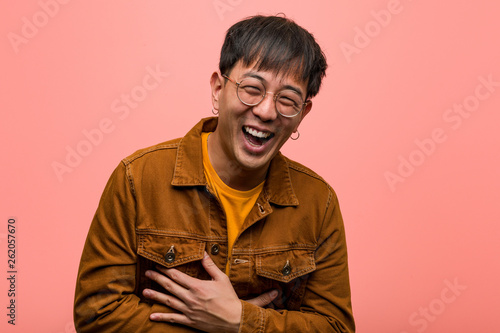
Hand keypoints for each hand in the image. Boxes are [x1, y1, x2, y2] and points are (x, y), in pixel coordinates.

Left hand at [143, 252, 277, 332]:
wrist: (235, 319)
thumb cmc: (229, 298)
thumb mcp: (222, 278)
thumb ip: (210, 266)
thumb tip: (203, 252)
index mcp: (197, 286)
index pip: (177, 275)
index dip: (166, 269)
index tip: (158, 264)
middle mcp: (190, 298)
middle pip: (170, 286)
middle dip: (157, 278)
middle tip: (147, 273)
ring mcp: (189, 310)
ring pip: (168, 301)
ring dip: (155, 296)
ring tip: (144, 291)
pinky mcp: (190, 321)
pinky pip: (173, 319)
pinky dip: (162, 317)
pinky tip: (152, 316)